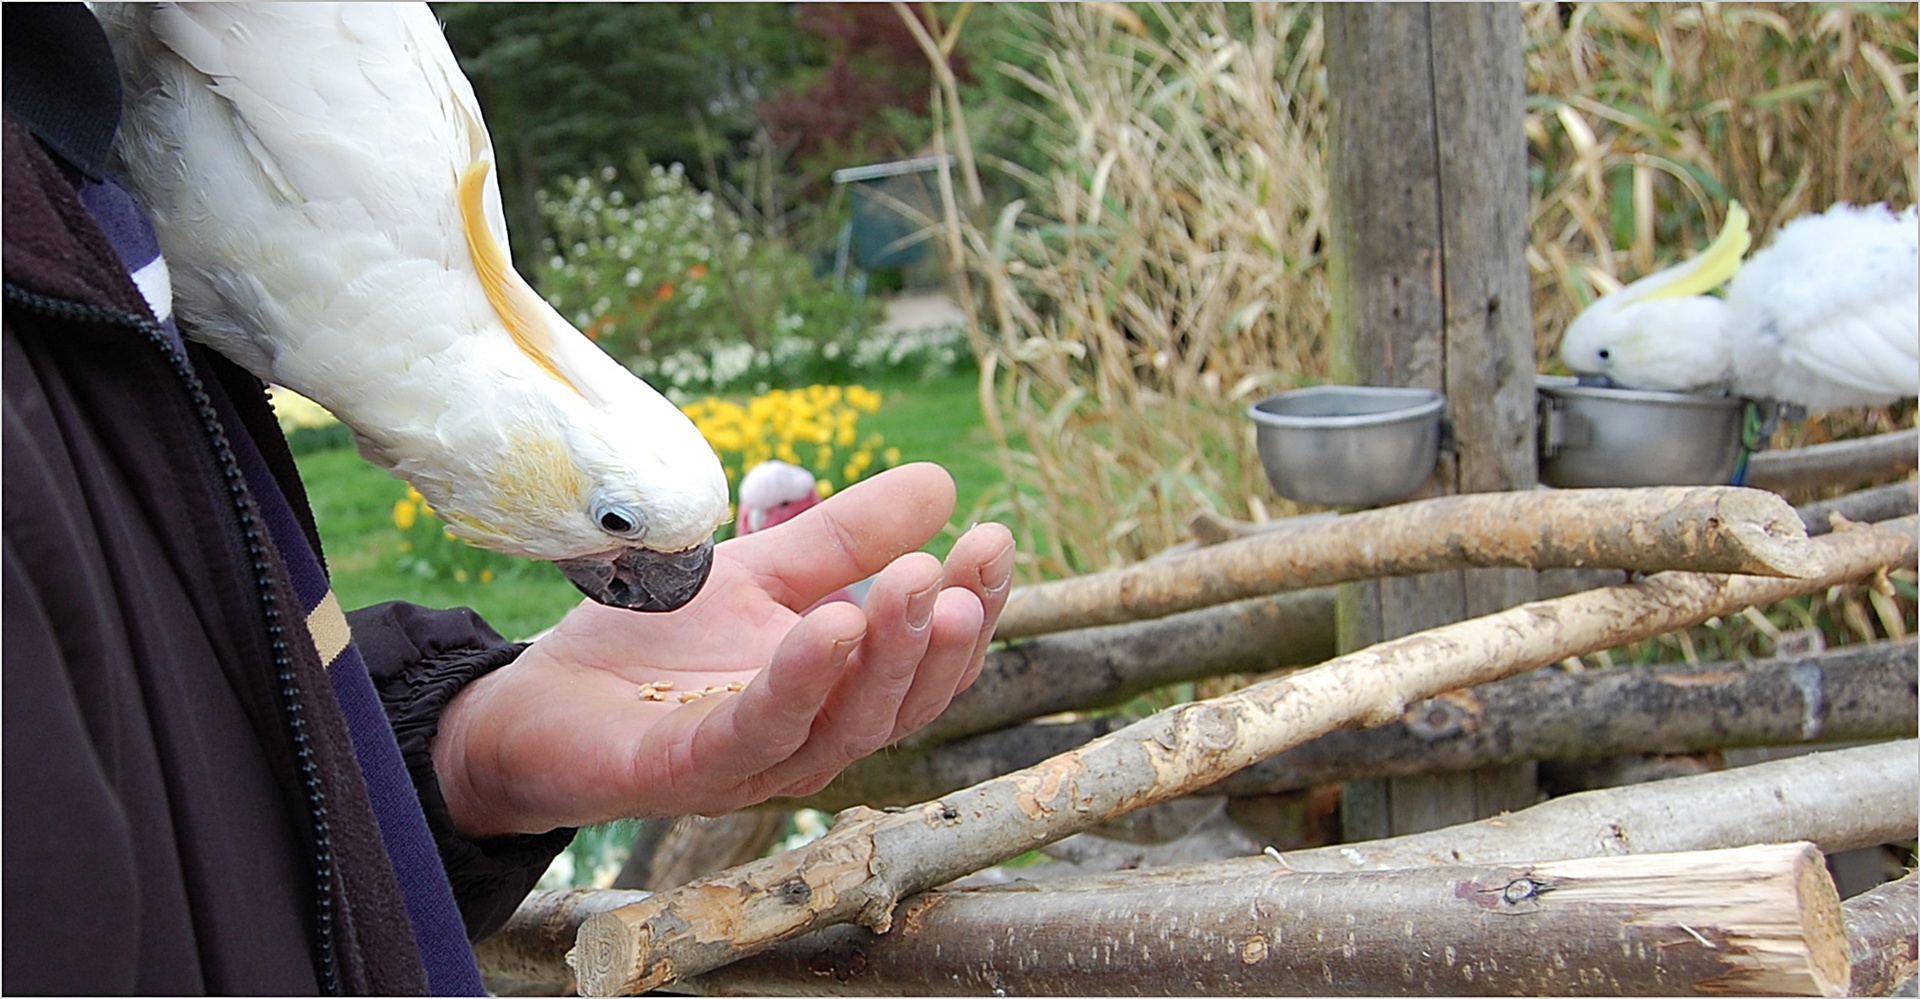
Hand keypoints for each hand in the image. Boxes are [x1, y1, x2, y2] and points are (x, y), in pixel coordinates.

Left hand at [430, 463, 1014, 837]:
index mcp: (837, 697)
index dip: (971, 606)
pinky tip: (827, 627)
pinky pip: (754, 733)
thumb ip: (844, 540)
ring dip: (886, 655)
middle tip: (961, 566)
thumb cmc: (652, 651)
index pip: (925, 662)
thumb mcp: (762, 577)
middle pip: (899, 702)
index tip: (995, 537)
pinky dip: (798, 683)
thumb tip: (943, 482)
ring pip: (845, 724)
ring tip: (913, 581)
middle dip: (940, 635)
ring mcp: (752, 764)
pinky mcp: (686, 771)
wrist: (535, 701)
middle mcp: (810, 740)